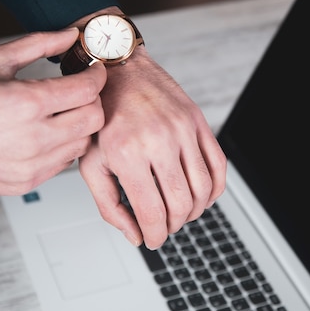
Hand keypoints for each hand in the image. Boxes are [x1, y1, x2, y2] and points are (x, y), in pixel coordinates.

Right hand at [0, 27, 106, 196]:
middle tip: (79, 90)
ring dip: (80, 125)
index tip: (92, 70)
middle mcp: (35, 138)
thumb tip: (70, 35)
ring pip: (83, 143)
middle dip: (93, 100)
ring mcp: (32, 165)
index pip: (88, 90)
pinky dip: (63, 146)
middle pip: (94, 119)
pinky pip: (64, 163)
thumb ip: (37, 44)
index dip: (96, 76)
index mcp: (27, 103)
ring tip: (61, 111)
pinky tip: (45, 133)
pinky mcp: (27, 182)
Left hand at [79, 45, 226, 249]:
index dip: (155, 236)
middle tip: (164, 226)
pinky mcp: (198, 121)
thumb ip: (109, 205)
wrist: (119, 70)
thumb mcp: (91, 162)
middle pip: (181, 205)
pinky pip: (219, 165)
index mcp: (127, 153)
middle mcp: (158, 141)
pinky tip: (202, 196)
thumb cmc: (102, 116)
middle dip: (174, 225)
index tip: (153, 240)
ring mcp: (182, 130)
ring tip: (181, 212)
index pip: (152, 212)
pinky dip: (215, 189)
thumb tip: (134, 235)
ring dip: (194, 211)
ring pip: (203, 189)